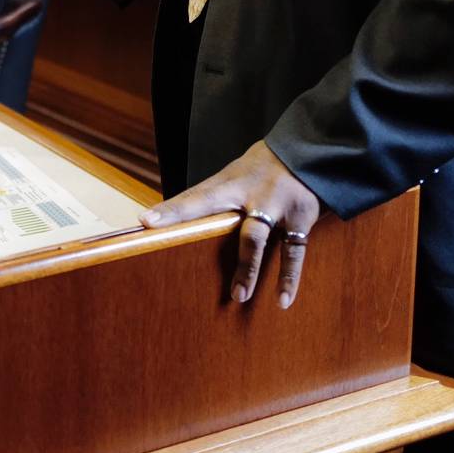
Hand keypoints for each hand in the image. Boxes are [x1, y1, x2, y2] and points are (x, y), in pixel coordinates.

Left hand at [141, 141, 321, 308]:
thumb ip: (216, 202)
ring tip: (239, 296)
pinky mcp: (300, 217)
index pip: (193, 196)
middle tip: (171, 254)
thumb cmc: (262, 172)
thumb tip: (183, 227)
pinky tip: (282, 299)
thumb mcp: (236, 177)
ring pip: (255, 238)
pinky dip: (288, 277)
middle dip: (195, 227)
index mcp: (228, 182)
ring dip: (246, 268)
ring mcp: (275, 204)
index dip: (170, 209)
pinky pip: (293, 251)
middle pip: (217, 210)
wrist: (308, 152)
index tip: (145, 221)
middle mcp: (248, 192)